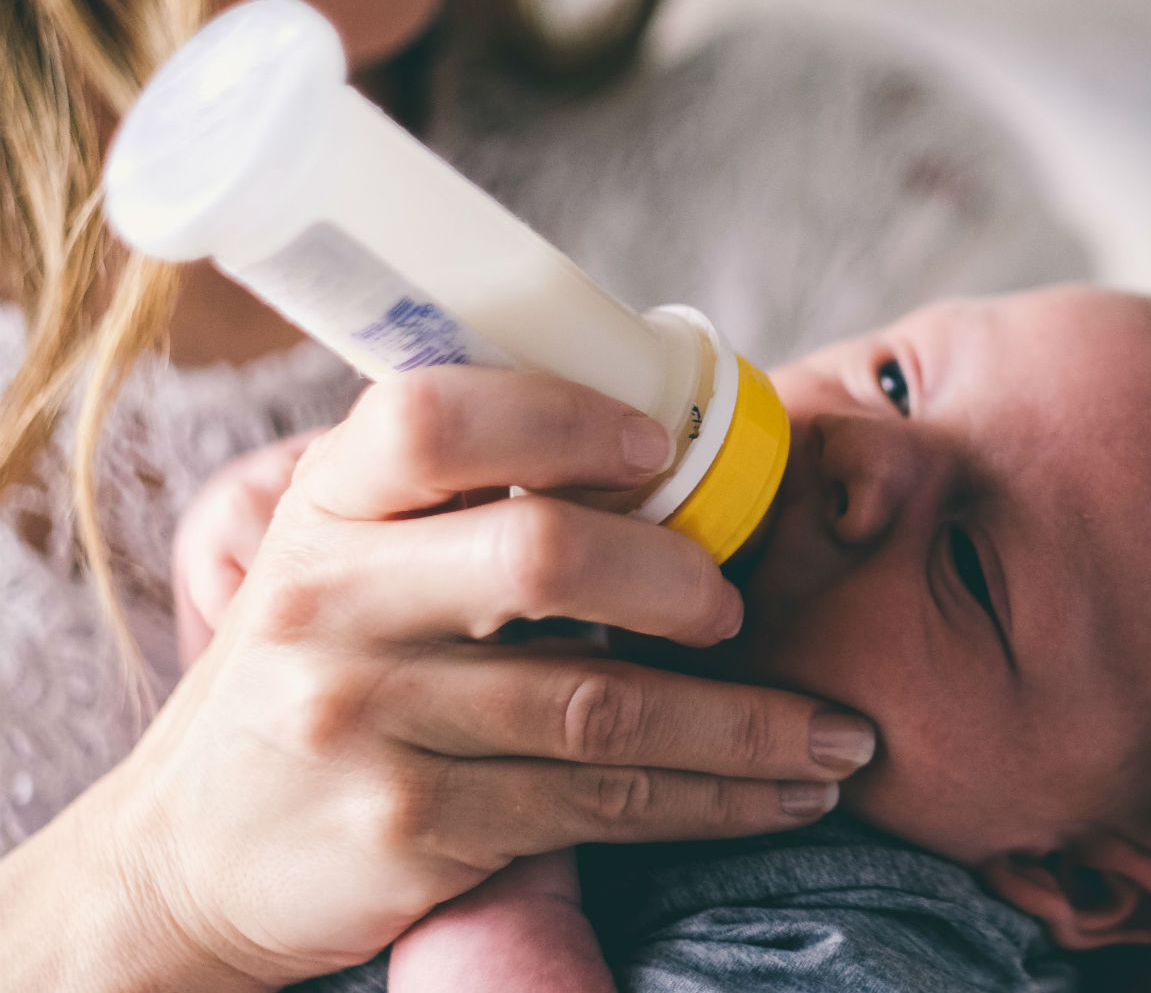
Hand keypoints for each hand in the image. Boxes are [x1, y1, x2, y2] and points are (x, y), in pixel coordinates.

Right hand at [87, 367, 872, 988]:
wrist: (188, 857)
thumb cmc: (312, 675)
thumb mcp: (343, 561)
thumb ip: (454, 503)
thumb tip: (651, 451)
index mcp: (327, 506)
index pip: (438, 417)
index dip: (566, 419)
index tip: (660, 450)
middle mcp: (332, 603)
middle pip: (542, 556)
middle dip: (678, 579)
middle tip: (737, 607)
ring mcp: (368, 722)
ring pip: (602, 705)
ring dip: (750, 724)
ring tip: (838, 735)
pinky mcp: (414, 828)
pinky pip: (600, 803)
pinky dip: (714, 799)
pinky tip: (783, 793)